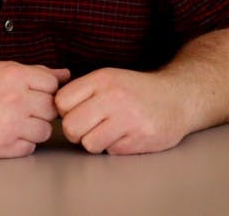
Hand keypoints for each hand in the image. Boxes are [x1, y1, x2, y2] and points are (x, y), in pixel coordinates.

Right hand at [0, 61, 69, 158]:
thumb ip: (34, 72)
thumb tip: (64, 74)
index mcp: (14, 76)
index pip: (53, 83)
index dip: (48, 88)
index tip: (37, 92)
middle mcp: (14, 100)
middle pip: (52, 108)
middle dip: (43, 109)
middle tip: (27, 108)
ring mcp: (9, 126)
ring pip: (45, 130)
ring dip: (35, 127)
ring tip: (17, 121)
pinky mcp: (3, 147)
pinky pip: (30, 147)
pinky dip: (23, 142)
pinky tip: (8, 133)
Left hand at [55, 68, 185, 154]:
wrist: (178, 97)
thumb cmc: (136, 90)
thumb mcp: (109, 78)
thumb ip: (82, 89)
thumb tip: (50, 105)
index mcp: (102, 79)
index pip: (61, 101)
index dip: (64, 110)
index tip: (76, 110)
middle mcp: (114, 97)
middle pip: (71, 126)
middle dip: (75, 131)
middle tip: (88, 127)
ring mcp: (128, 118)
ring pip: (89, 143)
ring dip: (95, 141)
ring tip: (108, 130)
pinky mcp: (140, 138)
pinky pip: (111, 151)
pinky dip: (114, 146)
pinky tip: (126, 134)